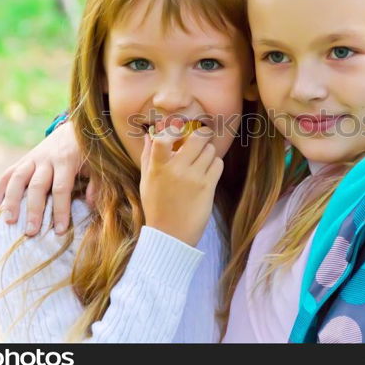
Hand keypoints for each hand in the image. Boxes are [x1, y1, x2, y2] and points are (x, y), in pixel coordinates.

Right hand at [0, 120, 96, 235]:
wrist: (75, 128)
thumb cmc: (88, 152)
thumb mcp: (97, 165)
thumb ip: (96, 184)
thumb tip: (91, 204)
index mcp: (66, 160)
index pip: (61, 188)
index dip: (60, 210)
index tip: (59, 230)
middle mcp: (46, 159)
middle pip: (37, 186)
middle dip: (33, 210)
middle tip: (31, 232)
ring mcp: (32, 158)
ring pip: (17, 179)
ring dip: (11, 201)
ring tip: (9, 221)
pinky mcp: (24, 159)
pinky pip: (7, 174)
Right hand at [139, 120, 223, 245]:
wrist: (170, 236)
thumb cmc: (156, 207)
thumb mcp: (146, 181)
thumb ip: (148, 156)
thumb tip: (150, 134)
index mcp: (158, 167)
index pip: (164, 138)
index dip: (174, 129)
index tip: (178, 131)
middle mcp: (177, 169)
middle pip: (198, 136)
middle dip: (201, 134)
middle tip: (200, 138)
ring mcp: (194, 178)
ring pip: (210, 150)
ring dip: (207, 152)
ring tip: (201, 161)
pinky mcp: (208, 187)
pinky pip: (218, 163)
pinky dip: (214, 164)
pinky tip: (207, 172)